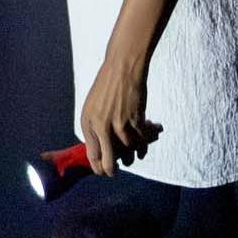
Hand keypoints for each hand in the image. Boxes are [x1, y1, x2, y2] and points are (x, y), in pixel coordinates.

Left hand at [81, 54, 161, 175]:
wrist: (122, 67)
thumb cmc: (106, 85)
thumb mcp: (92, 106)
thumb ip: (95, 128)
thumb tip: (102, 151)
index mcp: (88, 122)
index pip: (92, 155)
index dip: (100, 167)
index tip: (105, 171)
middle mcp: (101, 126)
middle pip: (110, 161)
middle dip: (114, 170)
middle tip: (119, 170)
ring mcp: (119, 124)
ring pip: (129, 152)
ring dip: (135, 154)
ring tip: (138, 152)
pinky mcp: (135, 120)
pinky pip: (142, 140)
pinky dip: (147, 142)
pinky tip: (149, 137)